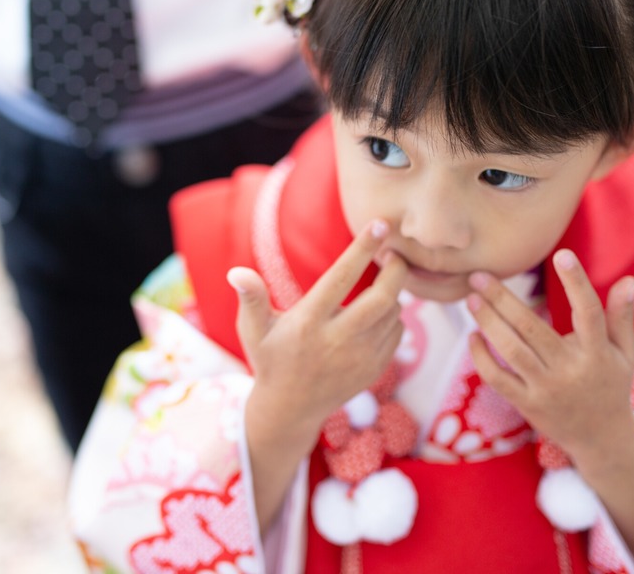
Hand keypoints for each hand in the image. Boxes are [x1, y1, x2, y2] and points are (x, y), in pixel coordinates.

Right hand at [228, 219, 407, 442]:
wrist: (290, 409)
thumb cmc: (270, 358)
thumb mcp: (254, 329)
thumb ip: (251, 298)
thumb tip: (237, 271)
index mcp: (308, 323)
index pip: (341, 278)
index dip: (362, 248)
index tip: (379, 224)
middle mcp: (338, 341)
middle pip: (382, 299)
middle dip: (396, 270)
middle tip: (395, 252)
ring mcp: (360, 358)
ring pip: (393, 315)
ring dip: (394, 292)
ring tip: (385, 279)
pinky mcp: (374, 369)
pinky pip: (396, 333)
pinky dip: (394, 316)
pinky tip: (380, 309)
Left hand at [466, 249, 633, 465]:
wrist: (602, 439)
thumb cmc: (611, 384)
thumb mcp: (625, 352)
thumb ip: (622, 315)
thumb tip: (627, 279)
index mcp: (597, 353)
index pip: (589, 313)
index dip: (577, 284)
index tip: (562, 255)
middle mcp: (570, 370)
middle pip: (532, 329)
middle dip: (503, 299)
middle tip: (479, 275)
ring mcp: (546, 389)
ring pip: (510, 351)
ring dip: (488, 323)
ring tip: (472, 299)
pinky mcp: (527, 404)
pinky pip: (497, 378)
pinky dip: (481, 357)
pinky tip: (473, 335)